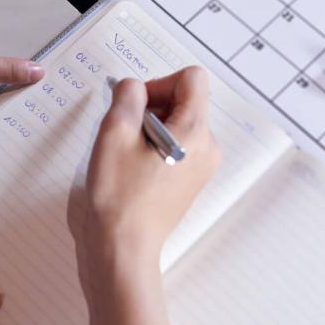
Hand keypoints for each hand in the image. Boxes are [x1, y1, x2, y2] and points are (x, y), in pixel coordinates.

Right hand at [84, 67, 220, 267]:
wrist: (124, 246)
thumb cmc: (119, 193)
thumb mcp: (115, 130)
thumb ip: (128, 95)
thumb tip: (134, 87)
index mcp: (196, 130)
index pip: (191, 78)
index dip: (160, 82)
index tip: (137, 107)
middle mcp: (208, 146)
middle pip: (185, 100)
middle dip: (153, 106)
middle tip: (126, 133)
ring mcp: (202, 165)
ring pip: (179, 123)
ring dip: (150, 127)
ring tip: (128, 154)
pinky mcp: (191, 180)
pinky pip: (178, 145)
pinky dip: (155, 145)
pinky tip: (134, 167)